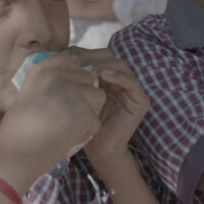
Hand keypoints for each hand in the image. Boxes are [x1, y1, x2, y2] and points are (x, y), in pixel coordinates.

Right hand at [0, 52, 106, 193]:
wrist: (15, 155)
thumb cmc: (19, 130)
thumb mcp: (31, 94)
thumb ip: (53, 81)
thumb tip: (82, 72)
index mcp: (42, 69)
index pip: (73, 60)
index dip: (76, 79)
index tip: (68, 95)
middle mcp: (57, 75)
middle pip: (89, 79)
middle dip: (84, 97)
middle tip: (64, 117)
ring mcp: (72, 92)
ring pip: (98, 97)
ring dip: (88, 113)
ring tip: (66, 126)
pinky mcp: (83, 112)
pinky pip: (96, 120)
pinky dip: (86, 133)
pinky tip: (67, 138)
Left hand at [68, 48, 148, 163]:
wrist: (99, 149)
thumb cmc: (85, 123)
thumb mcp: (79, 95)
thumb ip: (76, 78)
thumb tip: (63, 55)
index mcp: (107, 79)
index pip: (98, 57)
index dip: (85, 53)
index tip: (69, 55)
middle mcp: (121, 81)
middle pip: (110, 58)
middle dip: (94, 57)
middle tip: (79, 59)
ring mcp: (132, 90)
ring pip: (121, 66)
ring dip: (105, 64)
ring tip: (90, 67)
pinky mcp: (141, 100)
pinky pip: (131, 82)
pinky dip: (118, 76)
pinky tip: (103, 75)